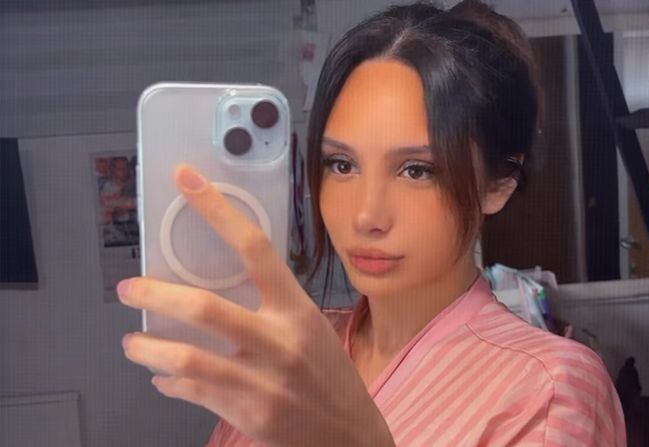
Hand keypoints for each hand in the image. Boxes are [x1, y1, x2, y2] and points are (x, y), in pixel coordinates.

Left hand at [118, 165, 394, 446]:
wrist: (351, 435)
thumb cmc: (330, 376)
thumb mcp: (311, 329)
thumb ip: (273, 307)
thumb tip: (219, 286)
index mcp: (298, 309)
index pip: (255, 247)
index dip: (217, 210)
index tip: (187, 181)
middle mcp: (281, 341)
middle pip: (205, 307)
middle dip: (156, 294)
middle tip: (131, 289)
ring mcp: (264, 381)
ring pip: (187, 357)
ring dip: (149, 349)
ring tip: (133, 344)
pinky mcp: (250, 415)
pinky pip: (194, 392)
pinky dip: (169, 382)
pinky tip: (162, 378)